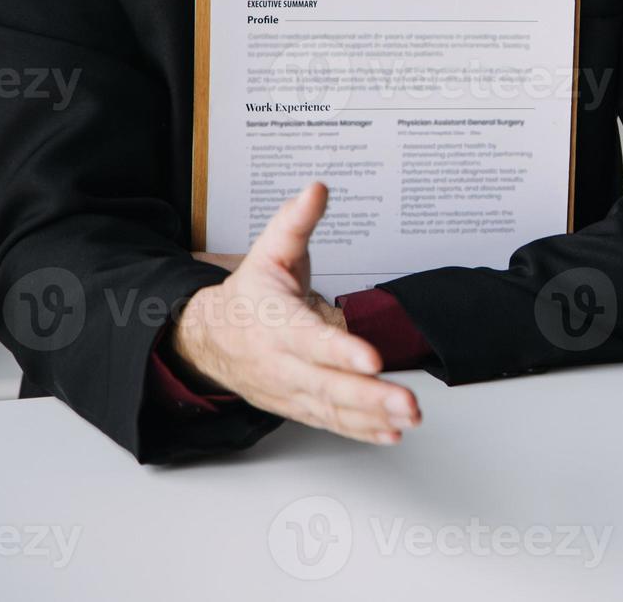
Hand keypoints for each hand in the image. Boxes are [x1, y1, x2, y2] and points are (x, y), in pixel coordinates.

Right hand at [173, 183, 419, 444]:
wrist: (212, 338)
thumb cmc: (250, 295)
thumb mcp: (269, 251)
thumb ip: (296, 222)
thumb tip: (317, 190)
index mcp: (275, 322)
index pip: (309, 340)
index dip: (340, 351)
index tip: (371, 359)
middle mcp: (282, 363)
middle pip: (327, 383)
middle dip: (369, 395)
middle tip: (407, 401)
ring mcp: (291, 389)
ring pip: (333, 408)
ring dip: (373, 416)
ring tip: (409, 417)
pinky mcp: (300, 405)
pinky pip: (332, 422)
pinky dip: (362, 431)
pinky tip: (391, 433)